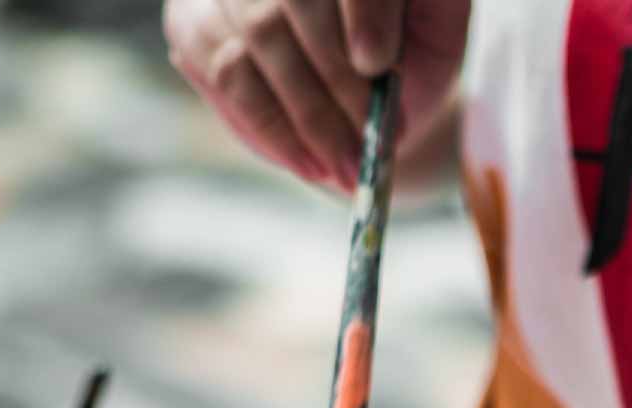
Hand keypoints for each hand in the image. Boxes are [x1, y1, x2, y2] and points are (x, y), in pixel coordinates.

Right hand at [163, 0, 470, 189]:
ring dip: (307, 119)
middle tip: (367, 146)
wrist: (368, 79)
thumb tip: (373, 54)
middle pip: (289, 2)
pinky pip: (225, 76)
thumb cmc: (409, 46)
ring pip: (256, 42)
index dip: (361, 9)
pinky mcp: (192, 20)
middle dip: (336, 85)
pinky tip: (309, 164)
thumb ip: (430, 10)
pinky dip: (272, 129)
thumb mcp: (438, 23)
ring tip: (347, 168)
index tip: (376, 65)